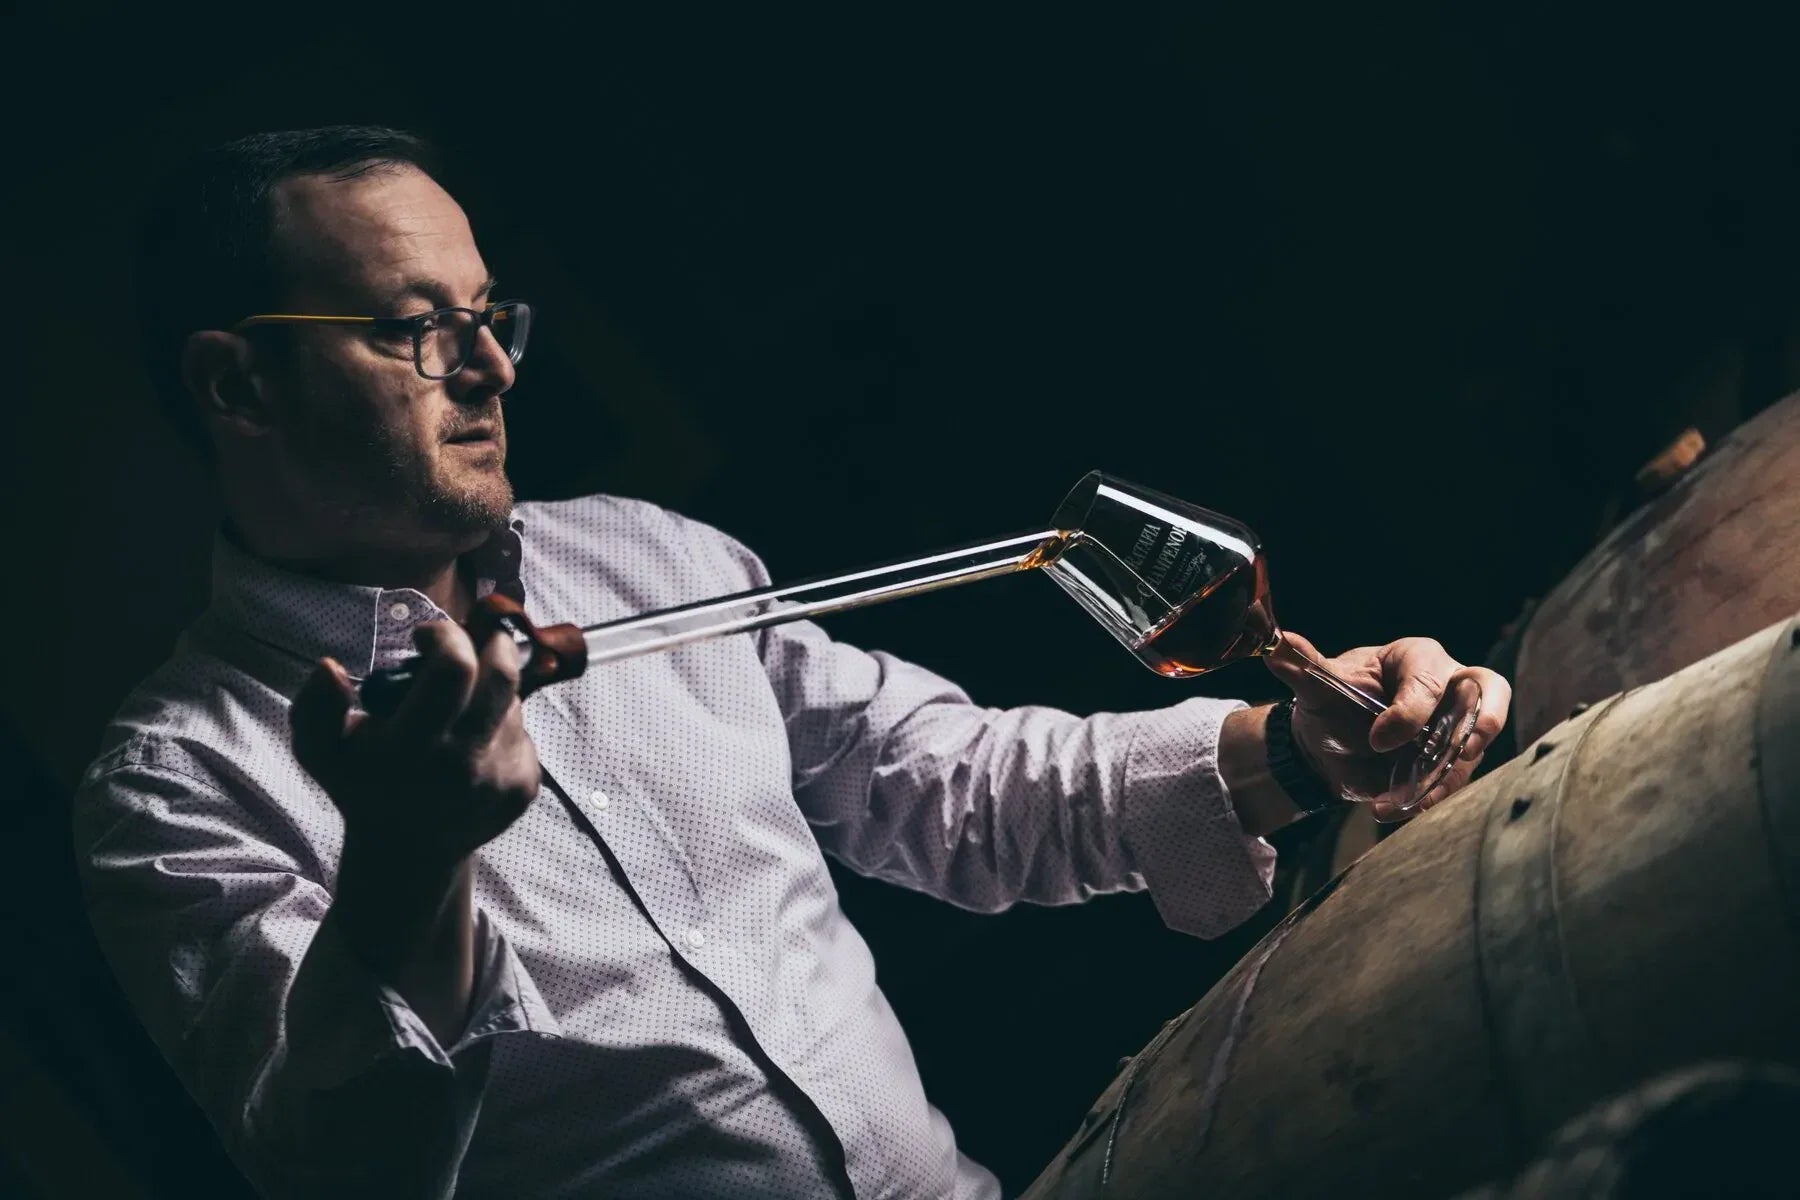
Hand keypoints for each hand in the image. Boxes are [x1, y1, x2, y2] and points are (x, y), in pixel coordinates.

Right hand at [292, 620, 541, 869]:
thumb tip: (328, 666)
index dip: (445, 636)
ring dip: (491, 690)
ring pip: (512, 703)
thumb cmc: (362, 787)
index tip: (426, 636)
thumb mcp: (320, 752)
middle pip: (502, 676)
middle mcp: (463, 763)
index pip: (452, 670)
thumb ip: (315, 707)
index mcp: (412, 748)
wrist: (409, 852)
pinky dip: (501, 724)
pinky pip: (522, 733)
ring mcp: (500, 776)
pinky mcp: (524, 786)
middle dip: (493, 642)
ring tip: (459, 708)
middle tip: (476, 638)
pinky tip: (472, 742)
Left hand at [1266, 631, 1510, 821]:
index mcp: (1417, 658)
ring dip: (1438, 778)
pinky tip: (1391, 809)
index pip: (1430, 680)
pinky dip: (1427, 798)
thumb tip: (1277, 643)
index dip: (1411, 712)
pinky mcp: (1453, 761)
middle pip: (1491, 692)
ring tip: (1393, 799)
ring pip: (1471, 749)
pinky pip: (1454, 779)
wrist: (1330, 746)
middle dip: (1482, 722)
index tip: (1378, 739)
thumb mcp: (1317, 687)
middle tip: (1463, 750)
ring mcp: (1457, 726)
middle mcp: (1449, 686)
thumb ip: (1303, 667)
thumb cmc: (1332, 703)